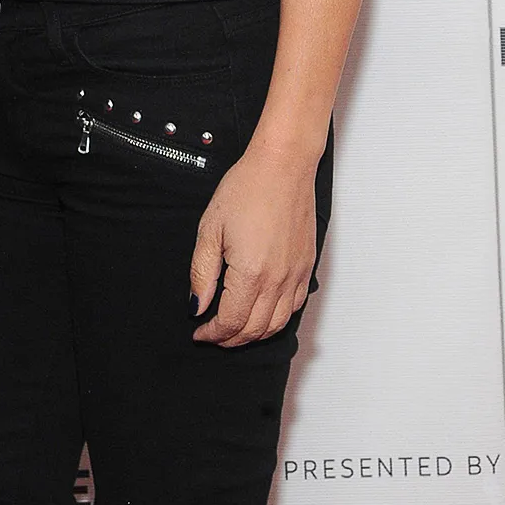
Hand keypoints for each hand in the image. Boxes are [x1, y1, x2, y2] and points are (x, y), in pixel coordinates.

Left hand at [190, 142, 316, 346]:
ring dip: (254, 334)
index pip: (231, 321)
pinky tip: (262, 312)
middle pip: (254, 329)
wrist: (283, 166)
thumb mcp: (210, 228)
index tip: (200, 332)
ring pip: (277, 324)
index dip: (213, 333)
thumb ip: (202, 273)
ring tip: (234, 329)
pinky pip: (295, 306)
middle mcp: (278, 279)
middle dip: (231, 339)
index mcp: (251, 272)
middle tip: (213, 335)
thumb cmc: (247, 188)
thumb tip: (197, 305)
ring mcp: (296, 274)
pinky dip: (277, 319)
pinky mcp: (307, 266)